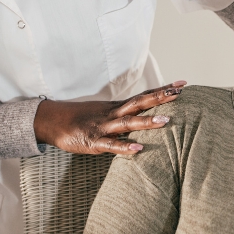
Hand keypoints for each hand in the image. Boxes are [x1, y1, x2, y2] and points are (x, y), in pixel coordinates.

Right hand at [32, 81, 184, 155]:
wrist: (51, 121)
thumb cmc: (80, 118)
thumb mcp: (103, 113)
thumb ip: (122, 114)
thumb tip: (143, 114)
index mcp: (116, 107)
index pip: (143, 96)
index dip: (162, 90)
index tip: (182, 83)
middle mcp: (112, 113)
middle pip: (139, 103)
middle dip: (160, 98)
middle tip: (179, 92)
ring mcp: (103, 127)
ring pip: (128, 123)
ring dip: (147, 122)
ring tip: (166, 121)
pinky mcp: (93, 142)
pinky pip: (111, 145)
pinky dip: (124, 147)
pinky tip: (138, 149)